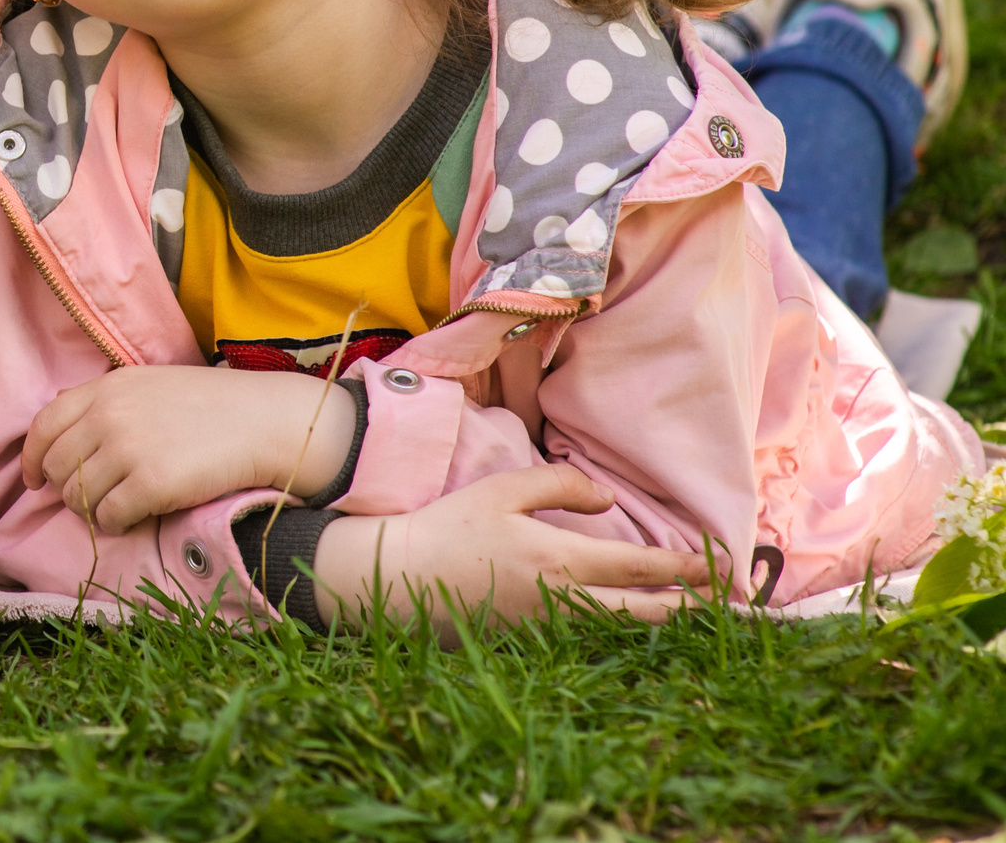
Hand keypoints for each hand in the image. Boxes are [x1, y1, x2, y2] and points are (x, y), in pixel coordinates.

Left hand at [24, 365, 358, 532]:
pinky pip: (109, 518)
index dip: (32, 458)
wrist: (263, 422)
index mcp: (107, 388)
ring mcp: (128, 449)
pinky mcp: (151, 484)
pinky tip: (136, 519)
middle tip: (91, 500)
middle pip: (56, 467)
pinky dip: (116, 525)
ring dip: (93, 511)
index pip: (43, 425)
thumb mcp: (149, 383)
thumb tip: (58, 414)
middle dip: (67, 490)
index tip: (35, 481)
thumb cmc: (210, 405)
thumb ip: (105, 398)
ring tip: (119, 509)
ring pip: (78, 498)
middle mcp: (110, 415)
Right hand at [313, 464, 708, 635]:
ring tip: (697, 613)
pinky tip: (640, 623)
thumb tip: (606, 502)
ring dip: (665, 623)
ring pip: (625, 632)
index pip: (642, 567)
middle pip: (649, 613)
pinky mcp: (534, 643)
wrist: (401, 580)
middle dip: (694, 606)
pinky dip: (626, 632)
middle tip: (728, 599)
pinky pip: (594, 638)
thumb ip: (561, 487)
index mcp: (561, 560)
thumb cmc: (450, 527)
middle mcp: (565, 602)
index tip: (721, 562)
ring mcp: (551, 630)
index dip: (687, 565)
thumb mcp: (503, 490)